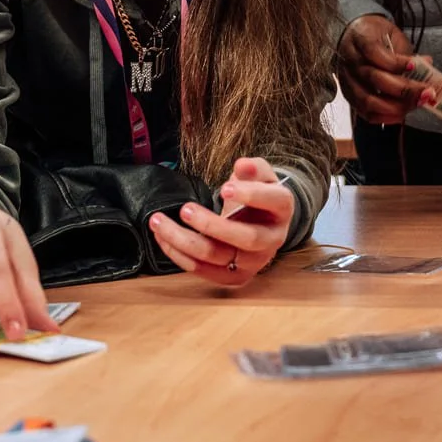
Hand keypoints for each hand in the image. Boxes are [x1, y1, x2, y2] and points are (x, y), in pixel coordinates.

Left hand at [147, 157, 293, 286]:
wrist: (263, 224)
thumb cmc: (260, 196)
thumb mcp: (261, 176)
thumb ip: (253, 168)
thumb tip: (242, 165)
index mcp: (282, 209)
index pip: (273, 201)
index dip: (250, 195)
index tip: (224, 187)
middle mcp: (272, 239)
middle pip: (246, 238)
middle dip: (212, 225)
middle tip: (185, 209)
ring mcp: (254, 261)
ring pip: (217, 256)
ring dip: (183, 240)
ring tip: (159, 222)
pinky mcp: (234, 276)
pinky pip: (204, 271)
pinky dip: (179, 255)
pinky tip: (163, 238)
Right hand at [336, 13, 426, 124]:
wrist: (350, 38)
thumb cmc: (374, 35)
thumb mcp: (391, 34)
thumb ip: (406, 51)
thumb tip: (427, 64)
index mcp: (360, 39)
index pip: (374, 52)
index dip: (395, 62)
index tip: (415, 66)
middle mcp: (350, 61)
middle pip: (374, 78)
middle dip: (404, 89)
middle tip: (427, 92)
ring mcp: (347, 81)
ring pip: (368, 100)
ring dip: (396, 106)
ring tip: (417, 104)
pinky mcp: (349, 96)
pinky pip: (365, 113)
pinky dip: (385, 117)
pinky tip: (401, 114)